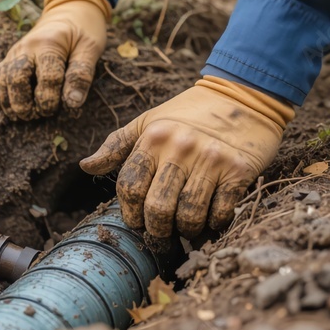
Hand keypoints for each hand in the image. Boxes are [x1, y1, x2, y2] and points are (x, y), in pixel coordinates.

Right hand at [0, 0, 110, 119]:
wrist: (69, 11)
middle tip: (39, 114)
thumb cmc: (84, 30)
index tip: (64, 107)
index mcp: (48, 44)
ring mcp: (13, 53)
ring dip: (10, 104)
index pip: (47, 78)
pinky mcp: (8, 58)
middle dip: (24, 104)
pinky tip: (12, 105)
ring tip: (26, 114)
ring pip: (0, 82)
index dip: (53, 99)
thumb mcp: (90, 48)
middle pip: (15, 80)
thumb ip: (81, 74)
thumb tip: (73, 103)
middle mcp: (25, 48)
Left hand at [80, 76, 293, 237]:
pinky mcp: (238, 170)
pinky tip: (211, 220)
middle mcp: (181, 148)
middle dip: (157, 230)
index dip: (130, 213)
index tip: (138, 221)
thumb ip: (117, 145)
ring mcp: (211, 160)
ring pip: (189, 215)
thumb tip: (85, 166)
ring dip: (186, 230)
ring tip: (186, 229)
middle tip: (162, 234)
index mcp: (154, 138)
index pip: (130, 187)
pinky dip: (214, 224)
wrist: (244, 95)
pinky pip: (220, 212)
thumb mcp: (149, 121)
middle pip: (158, 208)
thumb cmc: (190, 113)